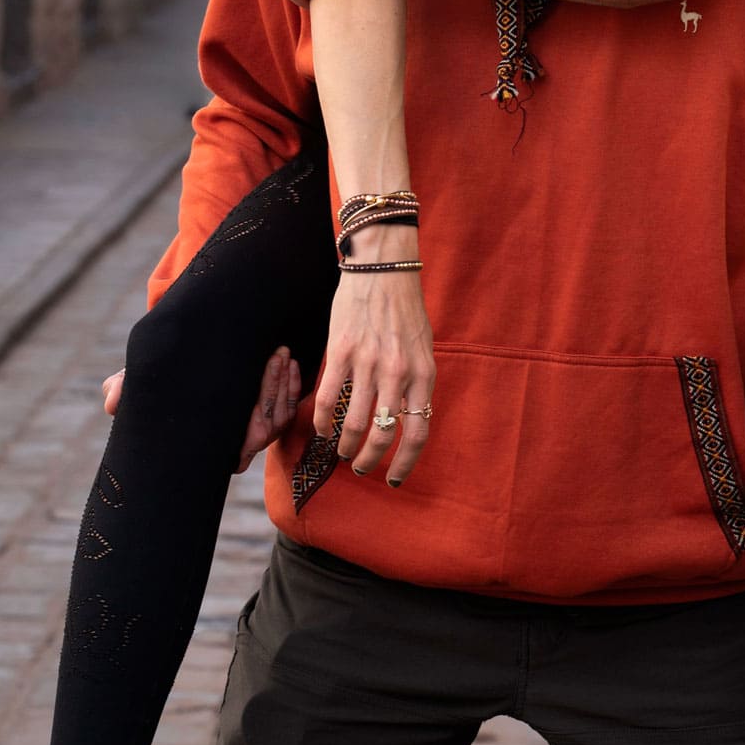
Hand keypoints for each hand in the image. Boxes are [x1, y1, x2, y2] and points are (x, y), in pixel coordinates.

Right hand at [102, 353, 302, 474]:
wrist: (188, 369)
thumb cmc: (166, 381)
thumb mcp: (145, 382)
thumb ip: (126, 389)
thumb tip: (111, 400)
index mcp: (206, 450)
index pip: (232, 447)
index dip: (245, 424)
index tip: (244, 391)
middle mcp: (234, 448)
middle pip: (262, 430)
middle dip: (270, 391)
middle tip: (273, 354)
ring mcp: (256, 435)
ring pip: (278, 418)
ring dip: (283, 385)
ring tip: (280, 351)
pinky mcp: (272, 420)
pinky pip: (289, 408)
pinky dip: (292, 385)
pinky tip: (290, 362)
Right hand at [312, 236, 435, 487]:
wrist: (383, 267)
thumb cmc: (404, 307)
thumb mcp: (423, 347)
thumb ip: (416, 382)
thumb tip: (407, 418)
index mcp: (424, 373)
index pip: (419, 432)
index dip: (406, 462)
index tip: (394, 478)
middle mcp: (399, 372)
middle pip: (385, 435)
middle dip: (370, 460)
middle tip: (360, 466)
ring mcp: (369, 363)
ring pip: (355, 423)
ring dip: (345, 445)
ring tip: (340, 451)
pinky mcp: (342, 352)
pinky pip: (328, 398)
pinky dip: (322, 421)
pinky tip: (320, 428)